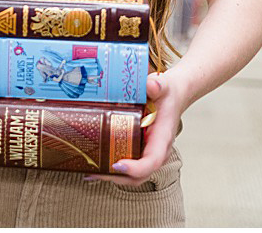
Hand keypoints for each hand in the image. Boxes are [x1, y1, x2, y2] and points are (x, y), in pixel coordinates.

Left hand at [86, 71, 188, 185]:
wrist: (171, 96)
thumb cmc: (167, 94)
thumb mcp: (163, 86)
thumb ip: (157, 85)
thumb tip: (150, 84)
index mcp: (162, 139)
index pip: (152, 161)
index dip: (136, 168)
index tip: (118, 164)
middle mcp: (156, 152)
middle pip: (139, 176)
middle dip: (117, 177)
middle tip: (95, 171)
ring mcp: (147, 154)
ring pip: (132, 176)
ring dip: (111, 177)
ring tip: (90, 172)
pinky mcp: (139, 153)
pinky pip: (127, 169)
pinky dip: (110, 172)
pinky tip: (94, 168)